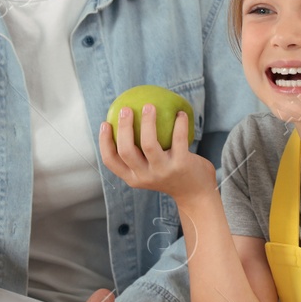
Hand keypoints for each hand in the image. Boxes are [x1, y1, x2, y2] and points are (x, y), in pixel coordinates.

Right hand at [98, 105, 217, 205]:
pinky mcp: (181, 165)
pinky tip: (180, 113)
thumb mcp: (150, 171)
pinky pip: (178, 139)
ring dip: (147, 122)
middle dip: (123, 128)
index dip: (103, 142)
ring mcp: (163, 172)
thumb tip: (127, 123)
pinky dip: (179, 124)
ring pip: (148, 144)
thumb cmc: (170, 176)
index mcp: (133, 178)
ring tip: (149, 106)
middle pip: (126, 150)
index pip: (110, 161)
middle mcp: (145, 176)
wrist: (196, 195)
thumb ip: (139, 156)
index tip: (105, 123)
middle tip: (125, 109)